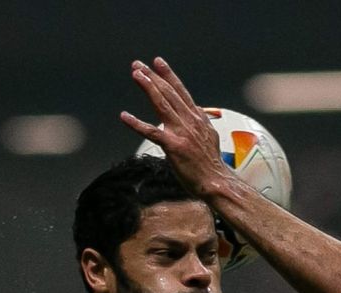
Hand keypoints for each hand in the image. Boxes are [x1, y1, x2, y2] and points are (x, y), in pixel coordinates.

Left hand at [120, 57, 235, 197]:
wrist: (216, 181)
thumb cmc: (210, 164)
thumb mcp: (210, 137)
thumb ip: (202, 122)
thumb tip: (198, 110)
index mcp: (198, 118)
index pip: (181, 91)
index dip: (169, 75)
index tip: (158, 62)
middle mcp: (190, 121)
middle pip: (169, 93)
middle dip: (153, 76)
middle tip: (138, 64)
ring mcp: (181, 132)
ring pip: (162, 104)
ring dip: (148, 87)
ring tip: (136, 75)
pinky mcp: (173, 146)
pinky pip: (151, 132)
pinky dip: (136, 123)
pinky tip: (124, 116)